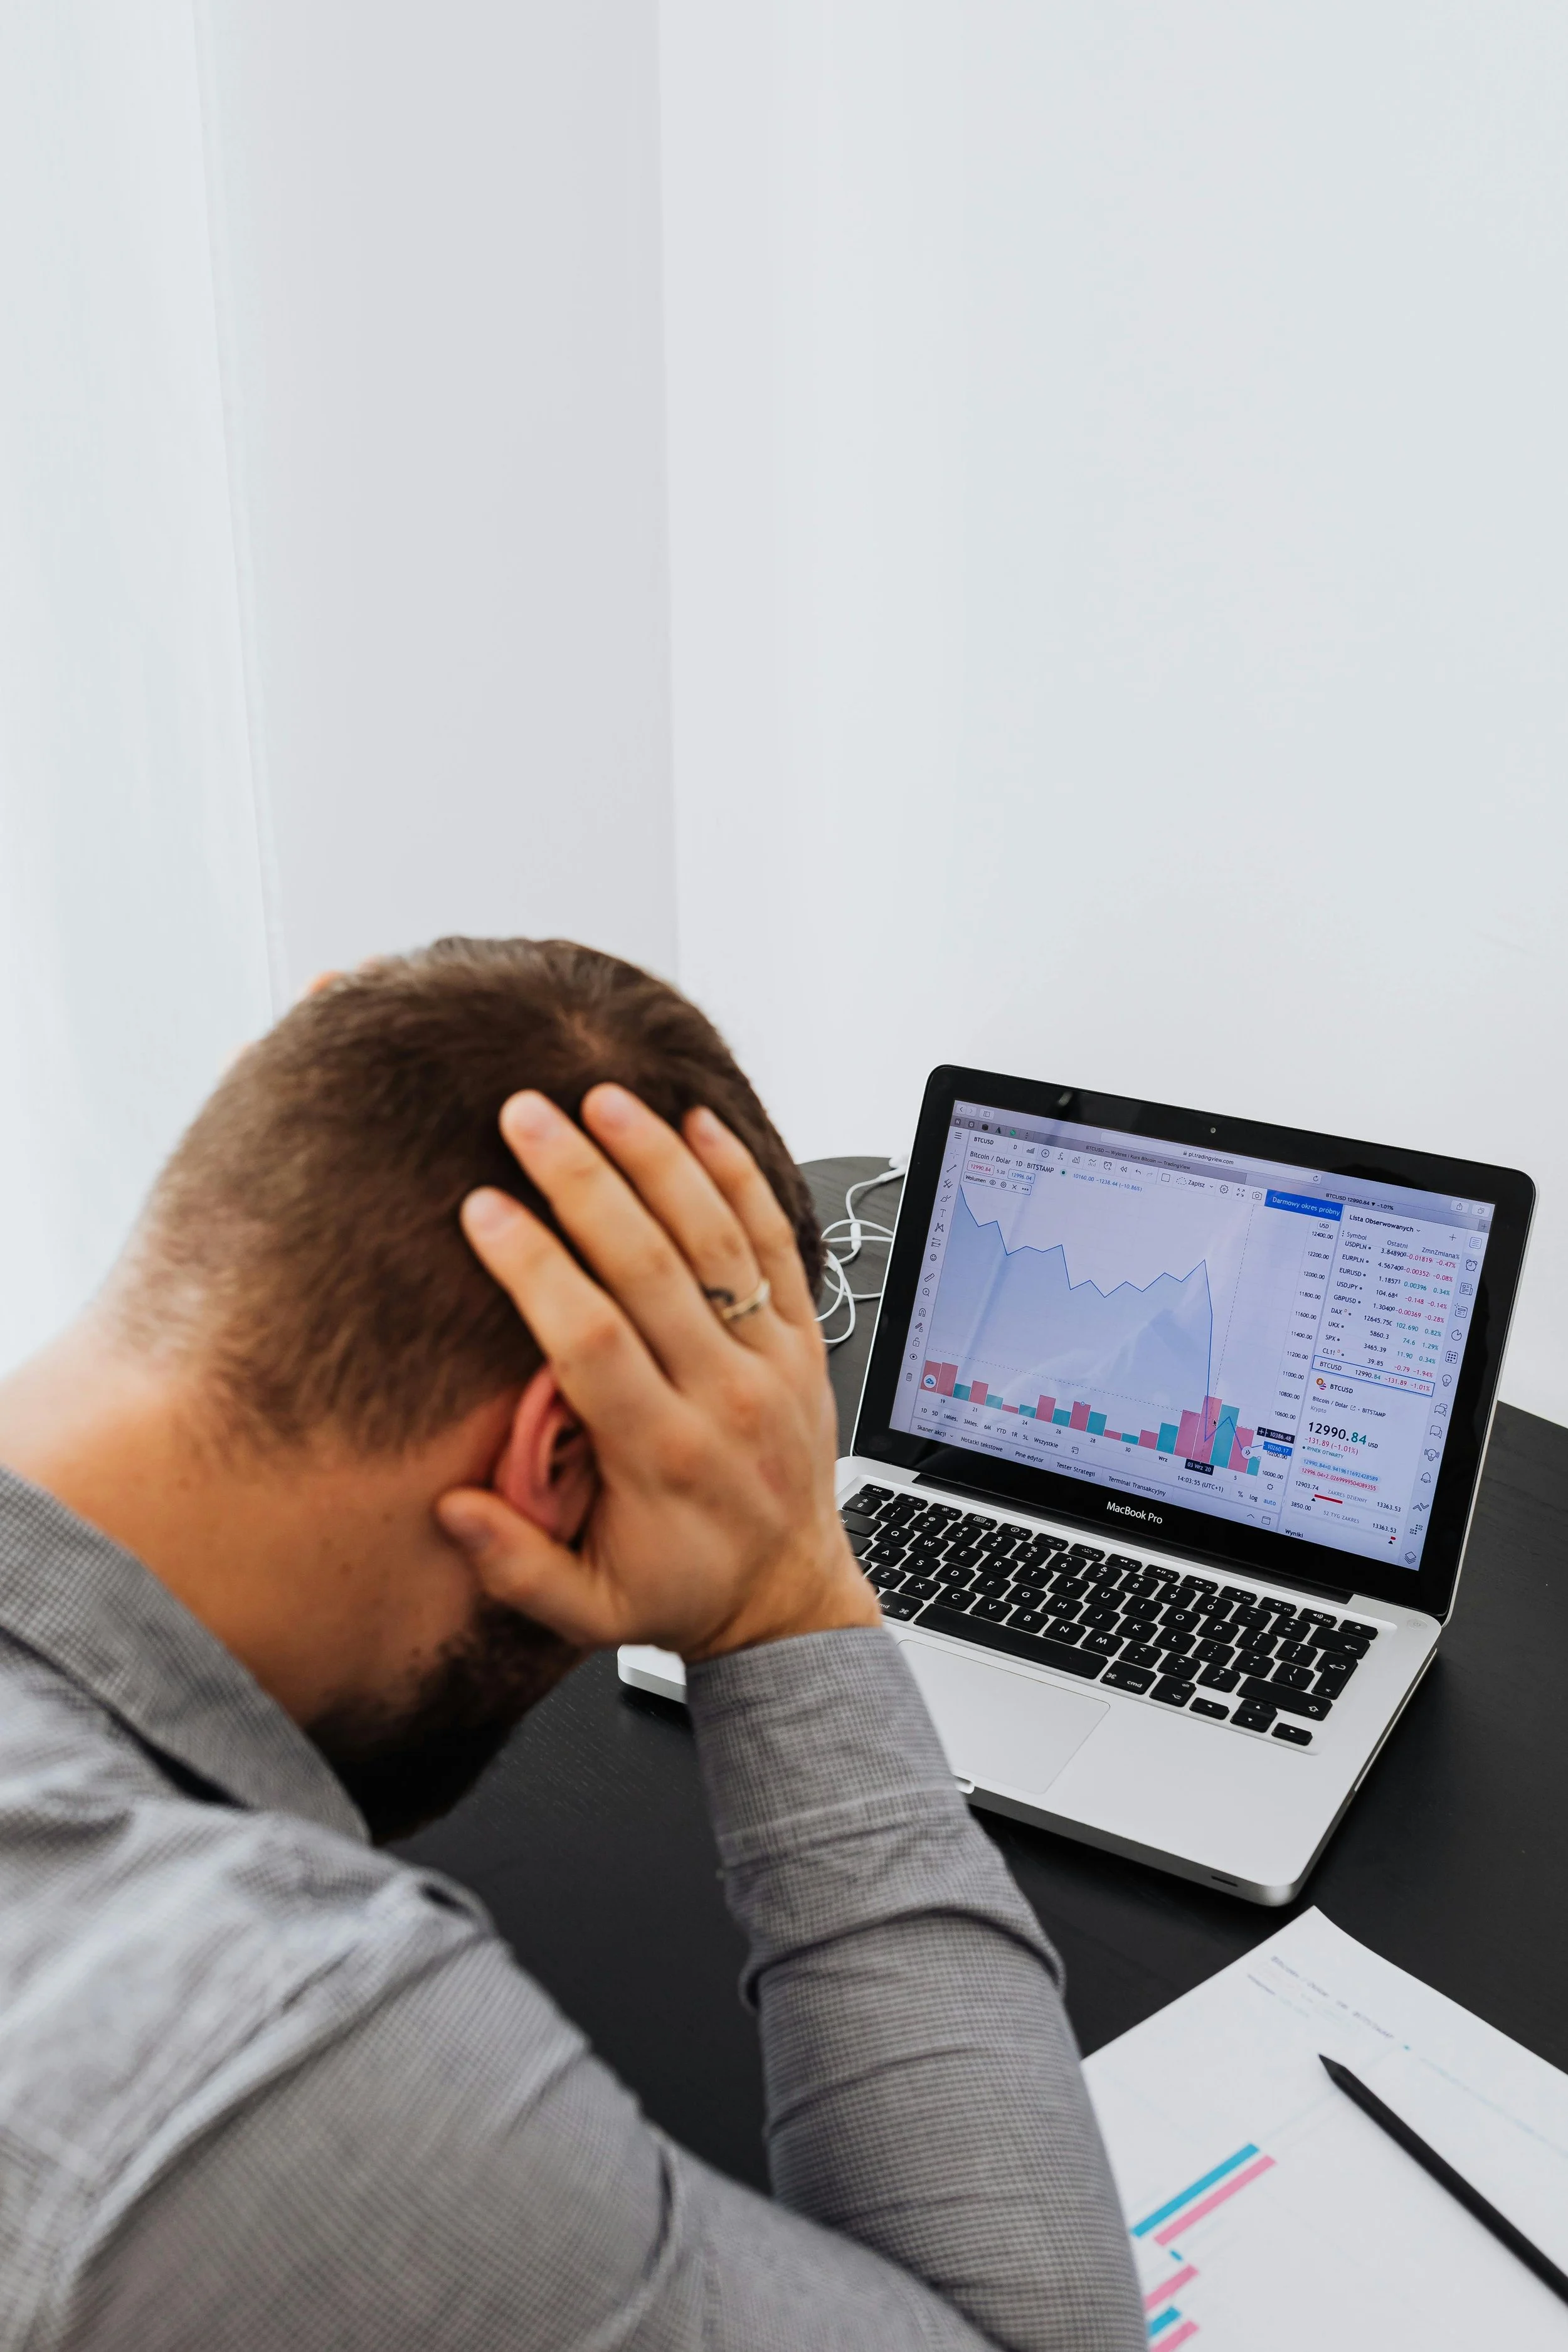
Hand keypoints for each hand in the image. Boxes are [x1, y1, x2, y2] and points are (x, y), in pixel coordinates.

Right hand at [436, 1086, 879, 1661]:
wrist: (791, 1599)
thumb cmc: (682, 1593)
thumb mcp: (591, 1615)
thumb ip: (516, 1566)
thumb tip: (450, 1510)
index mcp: (661, 1456)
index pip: (591, 1341)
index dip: (536, 1271)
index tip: (482, 1209)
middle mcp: (722, 1397)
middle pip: (650, 1267)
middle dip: (583, 1182)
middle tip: (526, 1114)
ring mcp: (771, 1360)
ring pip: (715, 1239)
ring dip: (658, 1158)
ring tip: (602, 1095)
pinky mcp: (805, 1338)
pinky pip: (777, 1242)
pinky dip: (742, 1176)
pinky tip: (699, 1121)